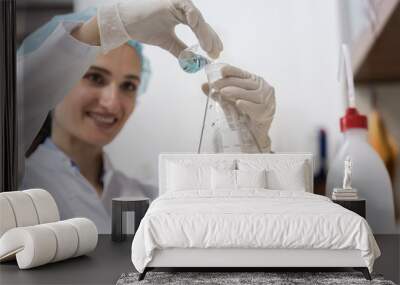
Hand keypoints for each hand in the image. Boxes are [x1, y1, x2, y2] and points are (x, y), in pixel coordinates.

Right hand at [97, 0, 222, 57]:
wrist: (125, 23)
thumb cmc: (145, 29)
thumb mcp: (168, 43)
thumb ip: (182, 51)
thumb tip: (196, 62)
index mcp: (182, 16)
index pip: (200, 29)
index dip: (209, 41)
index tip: (216, 53)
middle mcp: (182, 8)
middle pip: (202, 24)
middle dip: (210, 38)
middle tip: (217, 52)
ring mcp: (177, 3)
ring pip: (196, 18)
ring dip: (204, 33)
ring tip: (210, 47)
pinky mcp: (171, 1)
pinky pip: (185, 7)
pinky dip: (192, 15)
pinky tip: (197, 24)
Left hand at [202, 65, 275, 152]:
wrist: (254, 134)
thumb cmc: (244, 114)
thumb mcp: (229, 101)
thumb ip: (219, 94)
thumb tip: (204, 86)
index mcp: (255, 82)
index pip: (243, 73)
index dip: (233, 71)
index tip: (222, 71)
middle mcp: (263, 89)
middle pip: (246, 83)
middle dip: (230, 82)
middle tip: (216, 85)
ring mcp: (267, 101)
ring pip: (252, 94)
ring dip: (237, 92)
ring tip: (224, 92)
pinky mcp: (266, 113)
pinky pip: (257, 108)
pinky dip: (247, 105)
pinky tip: (239, 103)